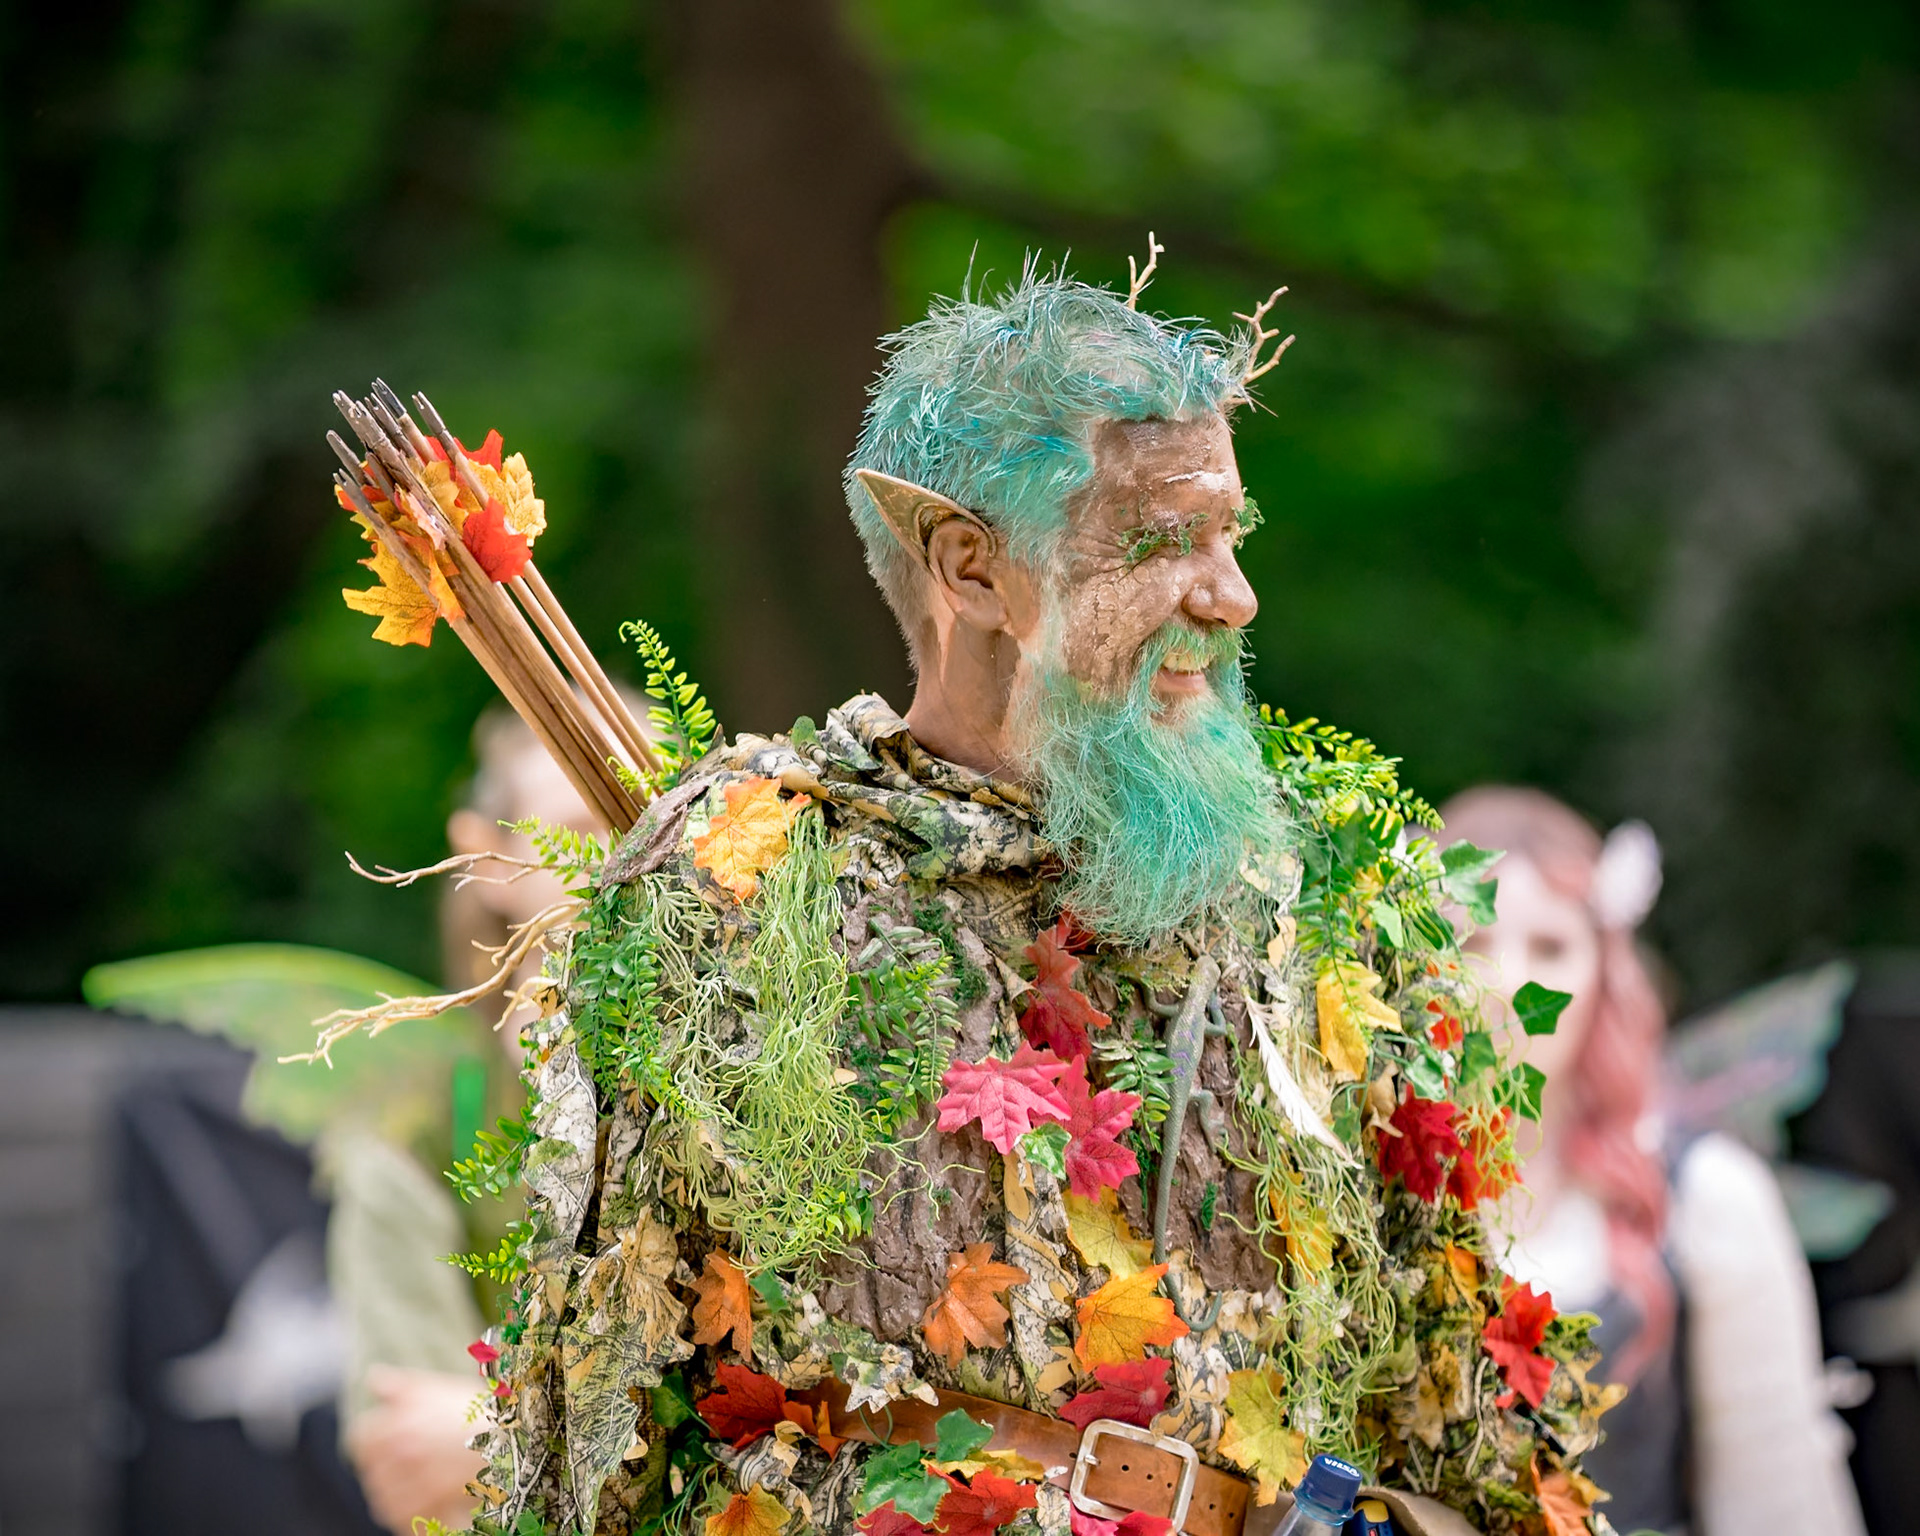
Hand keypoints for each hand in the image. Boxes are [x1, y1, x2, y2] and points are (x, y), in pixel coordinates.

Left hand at [346, 1364, 488, 1533]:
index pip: (362, 1439)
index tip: (386, 1444)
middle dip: (384, 1469)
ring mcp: (415, 1479)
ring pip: (384, 1497)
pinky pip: (401, 1516)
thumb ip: (400, 1386)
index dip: (374, 1441)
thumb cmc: (477, 1410)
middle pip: (372, 1471)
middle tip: (404, 1467)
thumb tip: (373, 1378)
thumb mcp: (438, 1388)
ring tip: (411, 1487)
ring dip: (393, 1494)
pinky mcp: (430, 1503)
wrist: (515, 1437)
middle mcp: (401, 1451)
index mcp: (398, 1422)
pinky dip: (405, 1514)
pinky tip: (419, 1504)